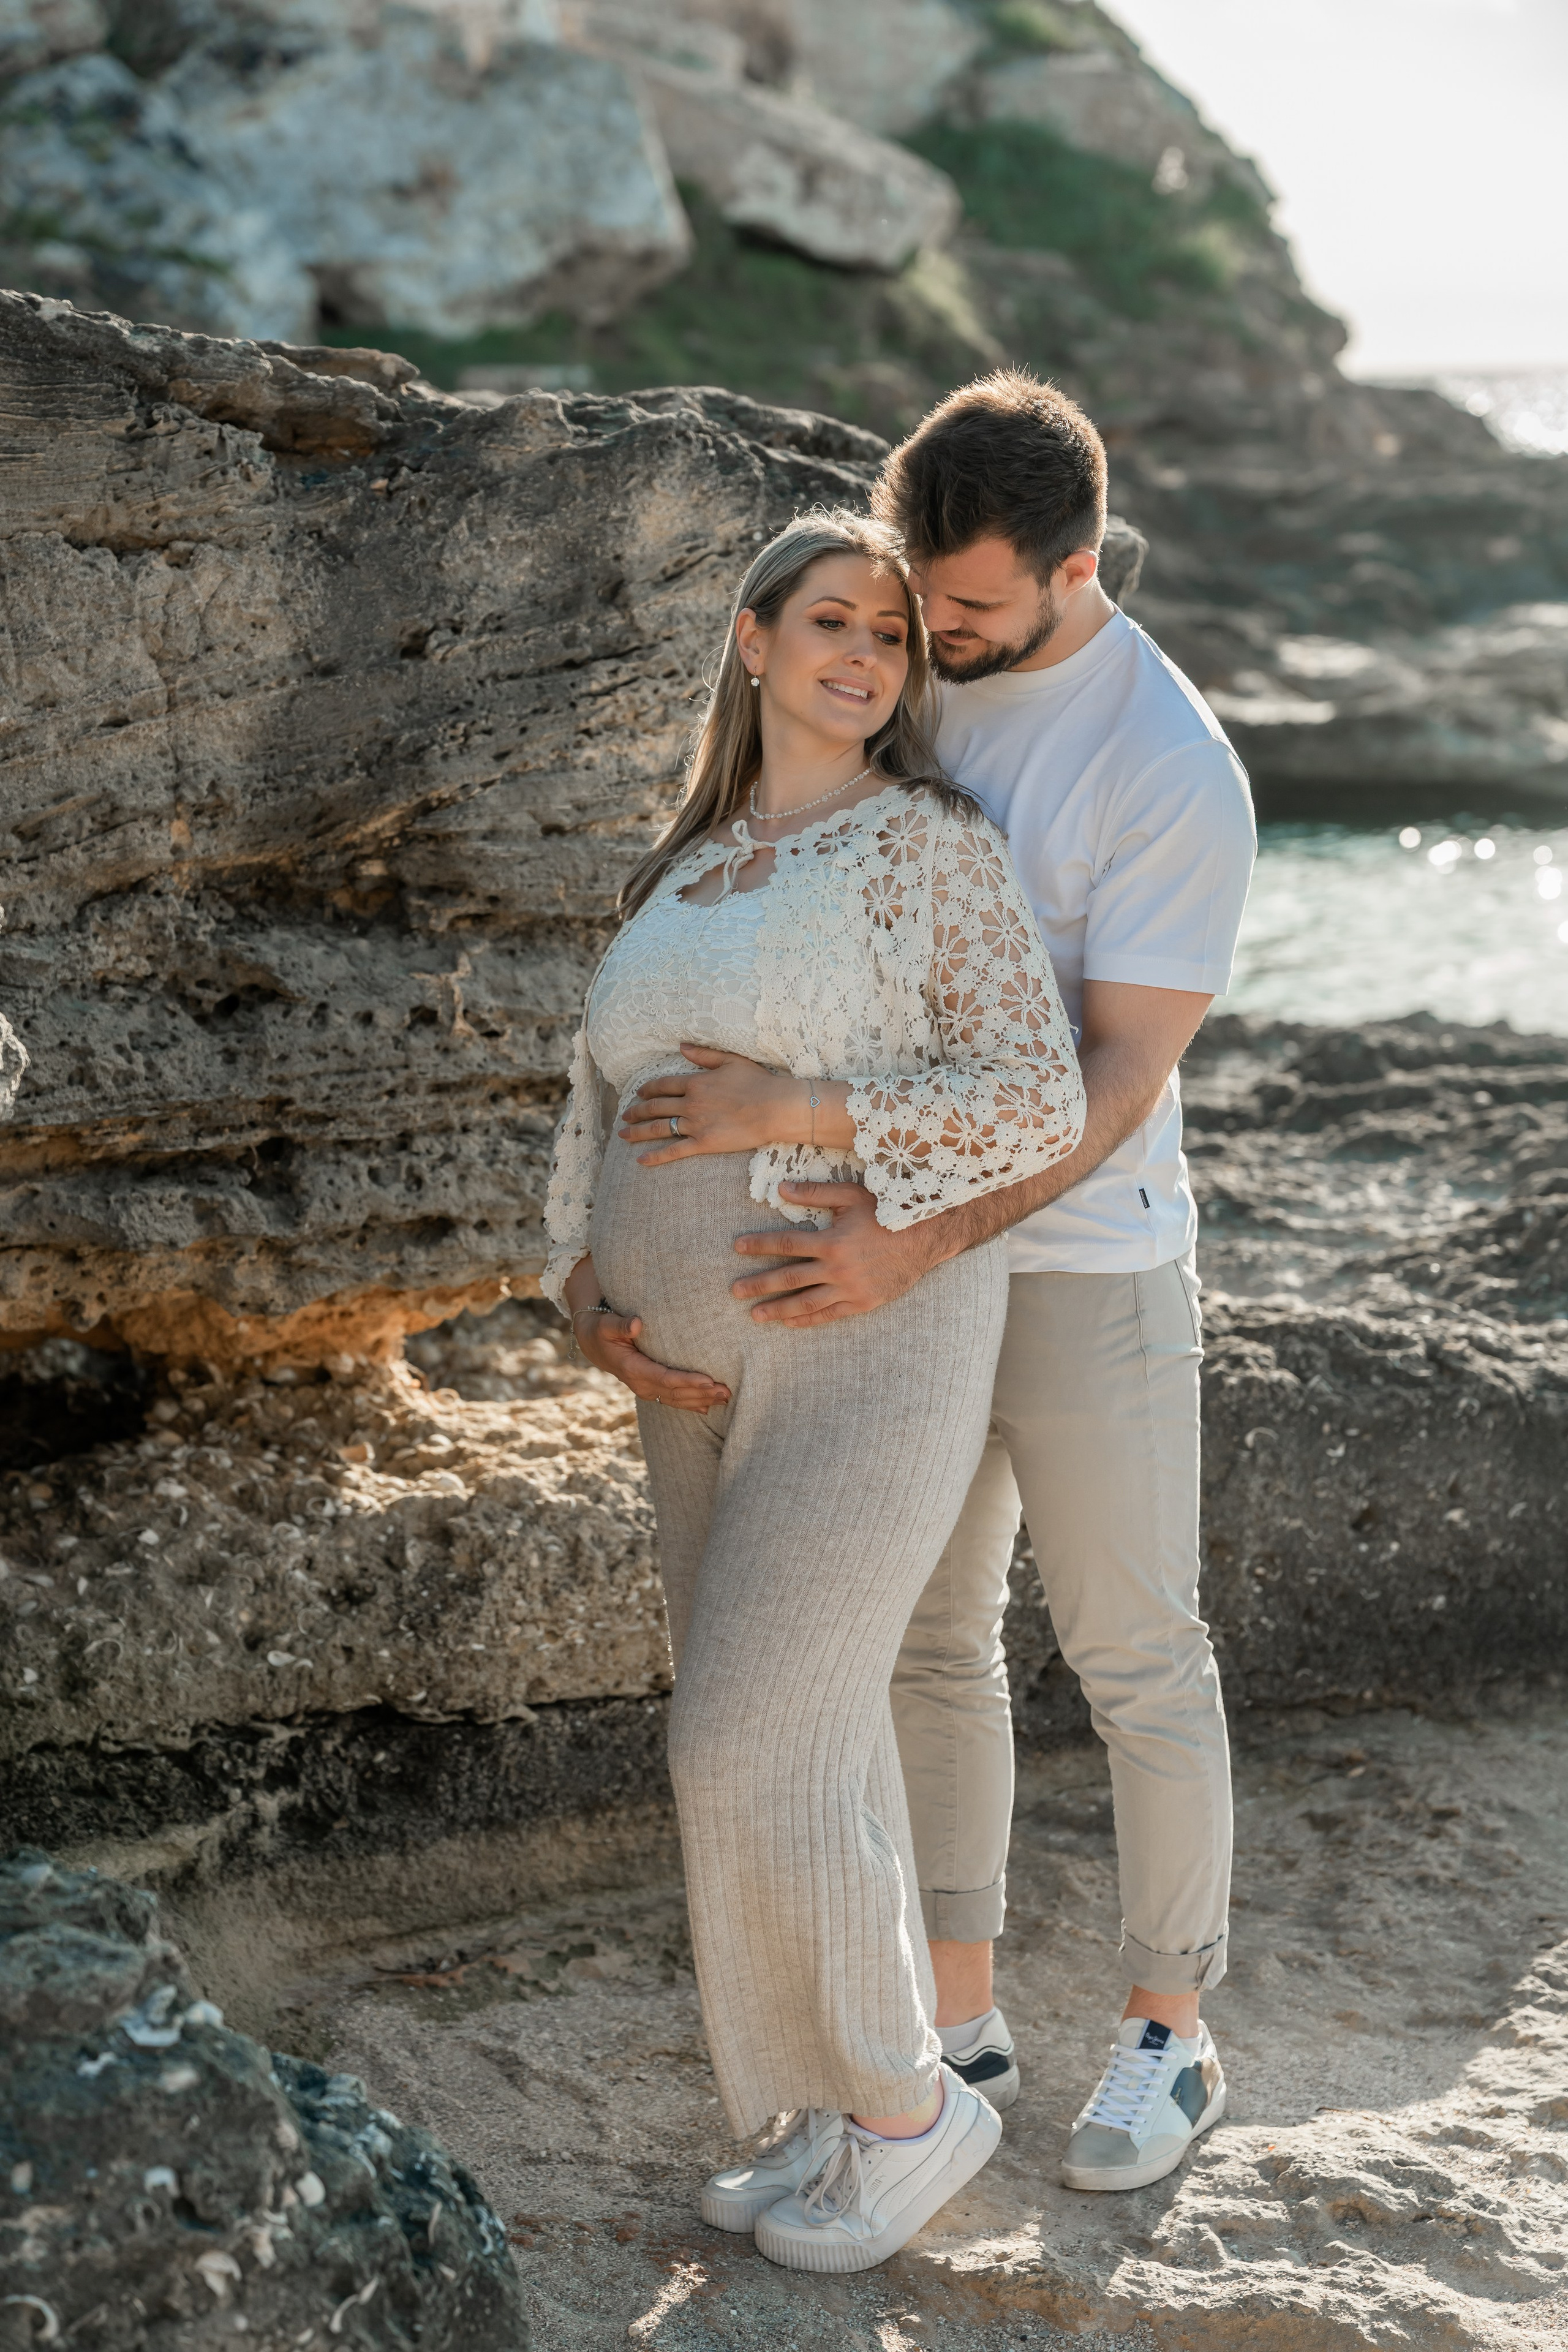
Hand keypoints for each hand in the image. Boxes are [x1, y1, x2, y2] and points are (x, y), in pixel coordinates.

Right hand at [573, 1307, 729, 1412]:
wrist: (594, 1345)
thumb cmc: (602, 1330)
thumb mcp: (606, 1325)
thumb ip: (620, 1324)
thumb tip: (636, 1324)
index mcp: (633, 1369)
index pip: (665, 1378)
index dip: (687, 1381)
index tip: (708, 1380)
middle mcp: (640, 1384)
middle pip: (676, 1393)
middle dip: (701, 1394)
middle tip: (726, 1392)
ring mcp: (646, 1389)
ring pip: (677, 1400)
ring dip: (701, 1401)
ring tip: (725, 1398)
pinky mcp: (650, 1389)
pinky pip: (672, 1400)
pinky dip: (691, 1405)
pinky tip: (708, 1408)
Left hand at [620, 1045, 806, 1163]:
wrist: (774, 1107)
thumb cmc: (758, 1082)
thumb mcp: (730, 1060)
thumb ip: (703, 1055)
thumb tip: (681, 1047)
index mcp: (696, 1082)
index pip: (663, 1086)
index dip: (647, 1090)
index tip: (638, 1094)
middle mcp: (690, 1103)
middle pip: (655, 1107)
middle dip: (636, 1112)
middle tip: (624, 1116)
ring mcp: (695, 1124)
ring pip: (658, 1128)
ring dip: (638, 1132)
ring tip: (623, 1135)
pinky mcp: (703, 1144)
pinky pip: (674, 1150)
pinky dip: (655, 1156)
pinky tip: (641, 1160)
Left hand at [730, 1181, 948, 1325]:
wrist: (926, 1239)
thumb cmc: (887, 1213)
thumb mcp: (852, 1195)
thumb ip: (815, 1192)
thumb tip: (780, 1188)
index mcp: (832, 1241)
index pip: (786, 1244)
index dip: (759, 1245)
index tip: (737, 1247)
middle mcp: (837, 1269)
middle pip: (789, 1279)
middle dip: (758, 1285)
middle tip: (734, 1291)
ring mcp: (850, 1289)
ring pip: (806, 1303)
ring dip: (777, 1310)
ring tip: (754, 1316)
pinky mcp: (862, 1303)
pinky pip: (829, 1315)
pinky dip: (807, 1321)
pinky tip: (789, 1323)